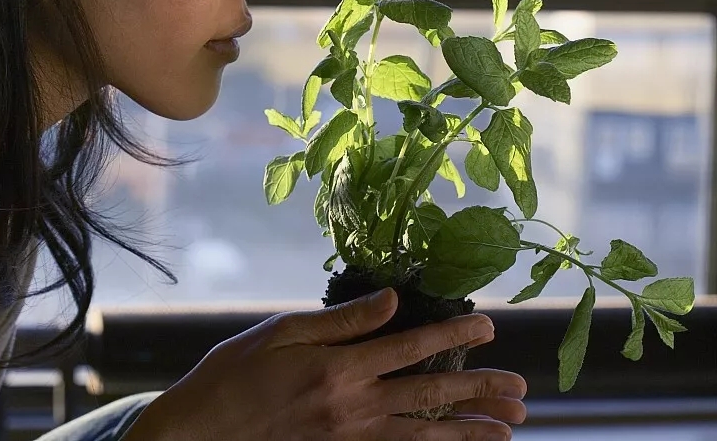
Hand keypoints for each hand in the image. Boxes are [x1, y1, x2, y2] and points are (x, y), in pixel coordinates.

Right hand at [124, 288, 525, 440]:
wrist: (204, 431)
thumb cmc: (235, 373)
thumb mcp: (280, 333)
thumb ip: (341, 321)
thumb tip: (392, 300)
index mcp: (339, 368)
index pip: (410, 348)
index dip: (452, 337)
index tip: (488, 328)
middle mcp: (353, 406)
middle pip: (429, 396)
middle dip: (479, 391)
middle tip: (521, 390)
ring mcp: (350, 435)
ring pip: (423, 432)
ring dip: (469, 429)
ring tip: (510, 427)